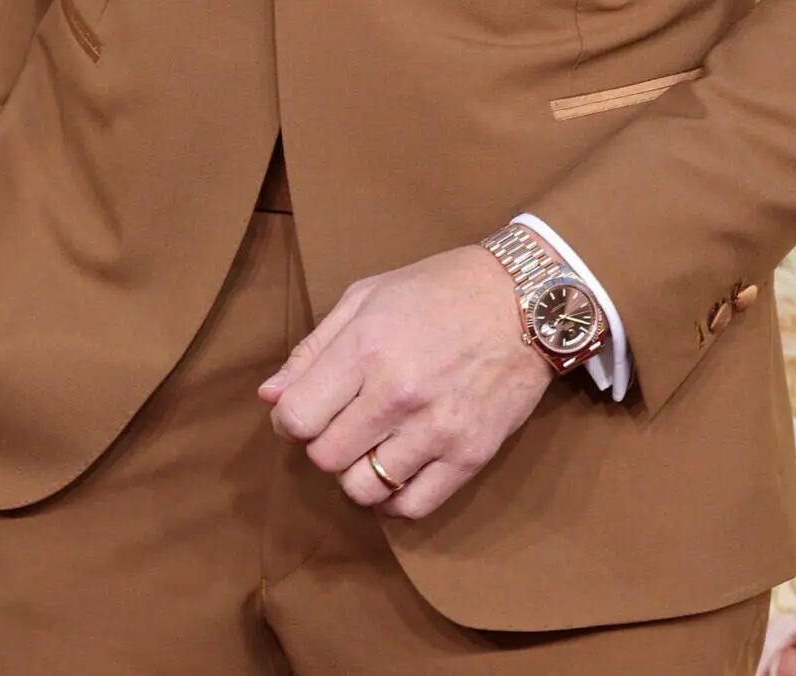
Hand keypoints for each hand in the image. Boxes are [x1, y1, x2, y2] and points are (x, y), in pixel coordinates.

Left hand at [257, 244, 553, 518]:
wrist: (526, 299)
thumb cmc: (440, 289)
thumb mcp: (369, 296)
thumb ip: (315, 347)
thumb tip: (270, 397)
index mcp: (367, 346)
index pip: (296, 417)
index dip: (290, 420)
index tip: (305, 412)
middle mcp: (397, 392)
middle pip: (325, 458)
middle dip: (325, 444)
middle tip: (345, 423)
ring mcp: (436, 428)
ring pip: (363, 489)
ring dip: (357, 473)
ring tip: (373, 446)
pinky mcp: (470, 455)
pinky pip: (411, 506)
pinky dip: (393, 499)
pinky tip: (397, 470)